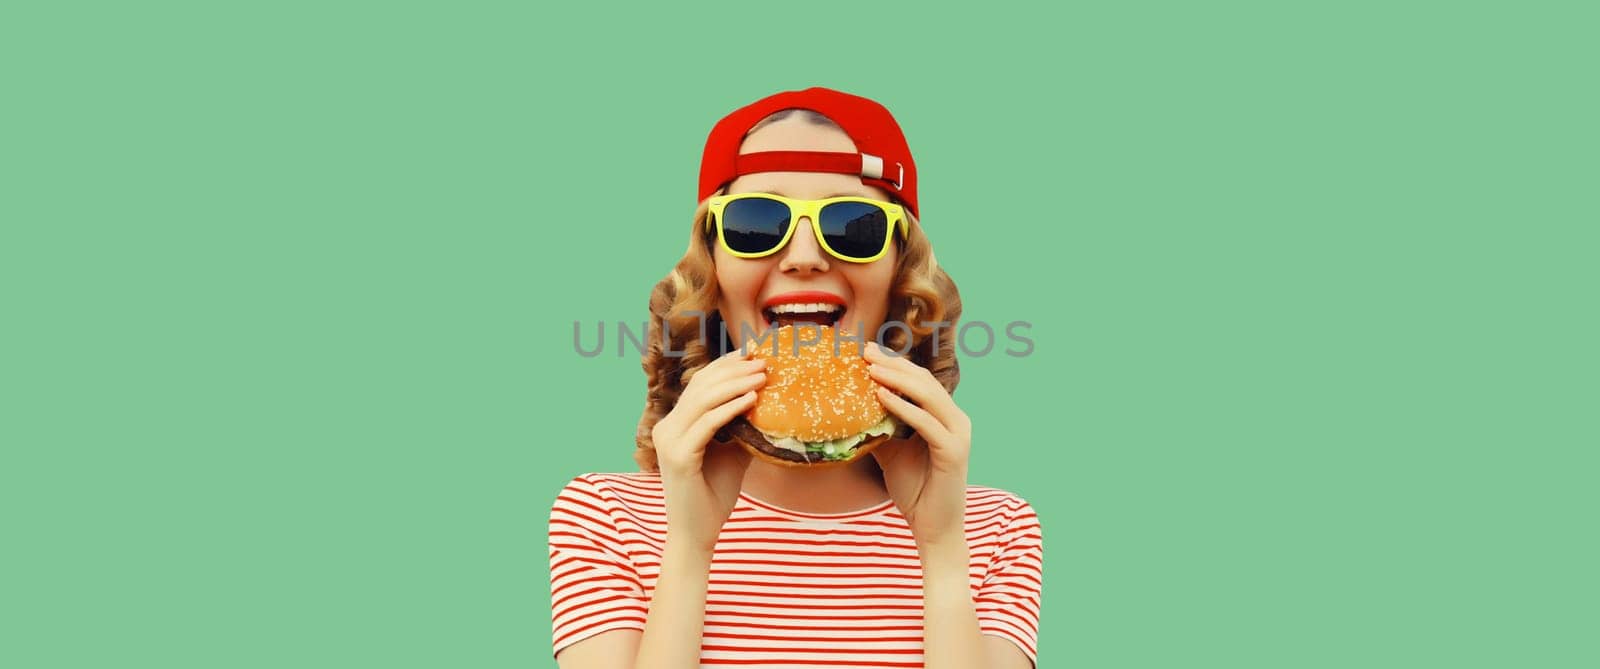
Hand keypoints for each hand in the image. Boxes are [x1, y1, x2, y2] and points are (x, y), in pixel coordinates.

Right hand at [650, 348, 766, 553]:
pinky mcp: (677, 456)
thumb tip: (767, 404)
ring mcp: (668, 441)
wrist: (696, 534)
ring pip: (703, 400)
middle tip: (764, 361)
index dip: (726, 365)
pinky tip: (752, 400)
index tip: (754, 354)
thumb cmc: (713, 495)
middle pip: (701, 386)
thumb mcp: (732, 453)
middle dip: (734, 370)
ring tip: (763, 376)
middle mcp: (666, 427)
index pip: (700, 384)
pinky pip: (707, 423)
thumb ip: (740, 428)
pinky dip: (730, 408)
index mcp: (675, 424)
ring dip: (736, 384)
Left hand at [863, 342, 972, 548]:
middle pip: (925, 381)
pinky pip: (926, 423)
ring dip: (897, 379)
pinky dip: (903, 408)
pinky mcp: (954, 452)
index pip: (920, 380)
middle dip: (894, 365)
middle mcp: (956, 420)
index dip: (895, 364)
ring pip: (928, 395)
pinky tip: (880, 397)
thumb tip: (849, 411)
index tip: (866, 352)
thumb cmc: (914, 490)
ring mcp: (959, 434)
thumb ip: (880, 429)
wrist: (933, 528)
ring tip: (870, 369)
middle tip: (865, 352)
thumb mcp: (891, 453)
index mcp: (944, 417)